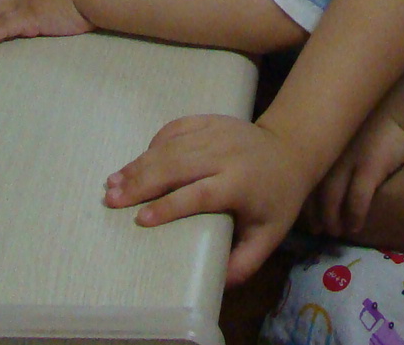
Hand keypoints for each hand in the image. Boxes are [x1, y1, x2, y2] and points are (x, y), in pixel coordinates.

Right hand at [104, 115, 319, 285]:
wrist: (291, 149)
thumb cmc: (277, 198)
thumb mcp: (269, 235)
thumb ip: (244, 262)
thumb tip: (215, 283)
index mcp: (241, 182)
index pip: (201, 193)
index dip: (170, 205)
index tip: (142, 219)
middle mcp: (226, 153)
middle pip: (178, 165)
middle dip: (143, 182)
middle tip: (112, 200)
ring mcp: (217, 131)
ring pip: (172, 146)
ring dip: (140, 164)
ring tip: (112, 183)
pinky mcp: (210, 120)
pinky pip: (177, 127)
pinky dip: (155, 143)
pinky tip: (137, 161)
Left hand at [311, 93, 403, 237]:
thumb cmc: (380, 113)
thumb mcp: (350, 127)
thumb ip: (337, 146)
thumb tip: (329, 167)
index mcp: (323, 141)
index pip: (304, 176)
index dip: (304, 198)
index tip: (306, 214)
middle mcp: (331, 151)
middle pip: (313, 190)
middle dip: (313, 214)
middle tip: (317, 230)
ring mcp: (348, 160)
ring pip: (331, 199)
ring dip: (332, 220)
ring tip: (337, 232)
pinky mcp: (369, 168)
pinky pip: (357, 200)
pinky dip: (354, 217)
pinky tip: (355, 227)